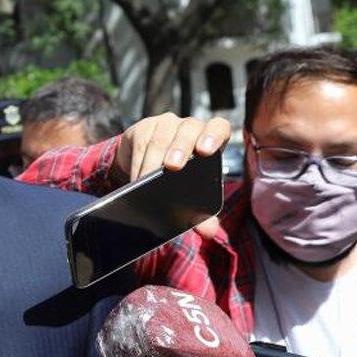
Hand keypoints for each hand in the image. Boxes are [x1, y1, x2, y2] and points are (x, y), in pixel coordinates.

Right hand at [111, 113, 231, 238]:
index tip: (206, 150)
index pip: (218, 127)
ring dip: (155, 159)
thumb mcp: (191, 195)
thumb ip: (202, 214)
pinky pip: (141, 141)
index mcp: (211, 140)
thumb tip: (209, 232)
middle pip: (189, 130)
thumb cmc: (177, 179)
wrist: (146, 168)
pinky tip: (137, 178)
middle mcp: (190, 128)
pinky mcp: (144, 127)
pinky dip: (138, 162)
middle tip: (172, 167)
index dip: (214, 135)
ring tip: (148, 179)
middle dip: (180, 148)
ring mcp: (166, 124)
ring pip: (162, 136)